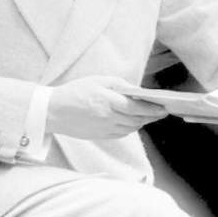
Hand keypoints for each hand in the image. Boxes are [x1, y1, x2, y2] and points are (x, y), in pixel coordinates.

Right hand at [46, 76, 167, 139]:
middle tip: (161, 112)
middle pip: (137, 119)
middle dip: (151, 116)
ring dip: (142, 122)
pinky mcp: (101, 136)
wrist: (53, 111)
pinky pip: (122, 133)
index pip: (136, 107)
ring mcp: (104, 129)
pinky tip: (132, 121)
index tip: (164, 108)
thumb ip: (119, 84)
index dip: (152, 109)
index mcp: (107, 101)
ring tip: (149, 115)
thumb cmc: (75, 91)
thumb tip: (137, 91)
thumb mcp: (98, 80)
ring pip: (131, 128)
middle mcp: (107, 117)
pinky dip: (130, 127)